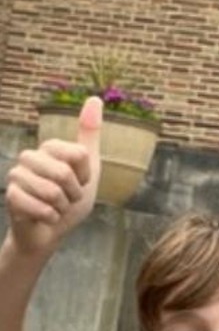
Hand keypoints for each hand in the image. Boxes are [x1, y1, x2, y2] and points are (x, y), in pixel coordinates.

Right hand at [4, 97, 101, 256]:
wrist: (50, 232)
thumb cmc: (70, 202)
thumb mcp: (89, 171)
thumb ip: (90, 136)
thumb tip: (95, 99)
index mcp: (49, 148)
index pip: (79, 154)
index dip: (85, 175)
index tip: (80, 182)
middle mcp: (29, 157)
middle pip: (64, 173)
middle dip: (73, 194)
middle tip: (66, 199)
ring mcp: (17, 175)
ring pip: (53, 192)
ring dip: (62, 207)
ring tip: (55, 207)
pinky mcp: (11, 196)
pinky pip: (43, 208)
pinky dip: (51, 218)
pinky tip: (45, 217)